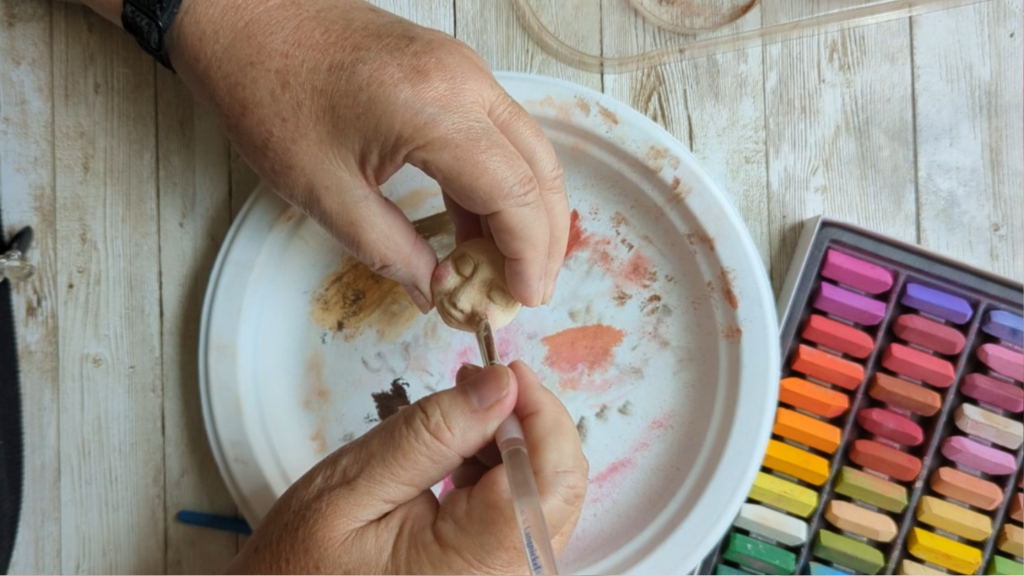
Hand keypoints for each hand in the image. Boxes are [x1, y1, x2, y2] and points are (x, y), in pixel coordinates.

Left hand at [164, 0, 568, 309]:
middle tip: (523, 291)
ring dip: (525, 211)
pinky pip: (498, 132)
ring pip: (528, 149)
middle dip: (542, 238)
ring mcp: (464, 69)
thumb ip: (388, 249)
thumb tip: (432, 291)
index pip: (515, 194)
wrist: (242, 18)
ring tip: (502, 267)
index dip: (526, 255)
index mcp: (435, 111)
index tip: (518, 298)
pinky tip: (475, 225)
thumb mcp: (322, 191)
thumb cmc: (268, 93)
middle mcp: (466, 82)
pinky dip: (500, 181)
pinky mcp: (451, 70)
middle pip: (539, 170)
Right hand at [226, 361, 587, 573]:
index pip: (550, 474)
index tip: (503, 368)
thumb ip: (431, 434)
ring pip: (544, 495)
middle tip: (480, 381)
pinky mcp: (492, 574)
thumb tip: (500, 384)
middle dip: (528, 421)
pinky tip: (461, 453)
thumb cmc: (299, 564)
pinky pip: (521, 515)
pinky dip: (500, 472)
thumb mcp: (352, 486)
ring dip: (513, 443)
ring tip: (461, 412)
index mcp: (479, 562)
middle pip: (559, 485)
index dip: (539, 411)